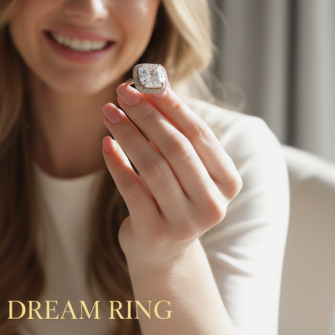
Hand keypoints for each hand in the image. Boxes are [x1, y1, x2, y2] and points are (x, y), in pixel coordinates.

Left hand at [101, 83, 242, 271]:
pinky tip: (106, 143)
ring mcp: (184, 223)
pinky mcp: (154, 233)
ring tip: (109, 112)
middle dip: (147, 115)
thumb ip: (172, 129)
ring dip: (128, 133)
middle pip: (176, 148)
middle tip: (122, 92)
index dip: (173, 105)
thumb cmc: (173, 194)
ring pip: (153, 166)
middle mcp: (212, 205)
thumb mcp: (182, 165)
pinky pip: (131, 189)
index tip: (148, 81)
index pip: (200, 135)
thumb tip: (148, 83)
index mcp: (228, 182)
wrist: (162, 252)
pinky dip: (117, 162)